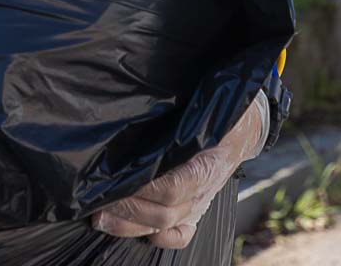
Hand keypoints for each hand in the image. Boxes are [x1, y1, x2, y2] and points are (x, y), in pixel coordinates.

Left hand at [90, 91, 268, 249]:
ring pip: (164, 227)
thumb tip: (147, 102)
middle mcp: (201, 192)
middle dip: (127, 208)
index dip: (143, 189)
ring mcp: (198, 206)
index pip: (173, 187)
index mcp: (204, 165)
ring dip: (130, 225)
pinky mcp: (195, 213)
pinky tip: (135, 228)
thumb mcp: (207, 108)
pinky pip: (179, 236)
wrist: (242, 131)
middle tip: (98, 200)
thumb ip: (181, 110)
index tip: (116, 181)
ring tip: (102, 217)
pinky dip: (158, 238)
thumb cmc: (219, 115)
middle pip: (163, 212)